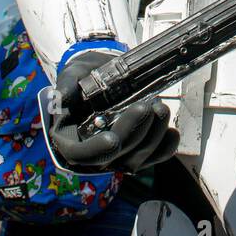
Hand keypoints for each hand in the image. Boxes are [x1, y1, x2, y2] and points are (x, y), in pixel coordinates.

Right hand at [48, 51, 178, 172]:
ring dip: (152, 138)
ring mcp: (117, 157)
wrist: (104, 76)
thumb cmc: (84, 77)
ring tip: (161, 110)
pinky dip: (165, 147)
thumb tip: (63, 99)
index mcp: (69, 139)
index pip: (80, 155)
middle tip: (145, 108)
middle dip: (133, 134)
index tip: (112, 140)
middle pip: (114, 157)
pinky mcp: (137, 152)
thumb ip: (67, 86)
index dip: (96, 151)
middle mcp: (93, 154)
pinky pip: (153, 157)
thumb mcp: (72, 75)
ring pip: (136, 160)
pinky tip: (172, 133)